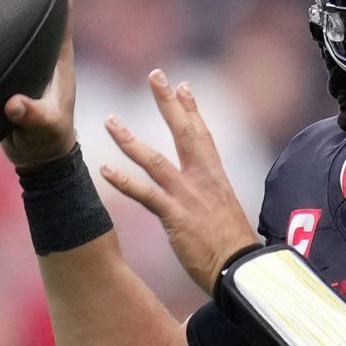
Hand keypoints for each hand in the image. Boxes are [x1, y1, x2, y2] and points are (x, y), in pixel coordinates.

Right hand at [0, 0, 78, 167]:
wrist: (39, 158)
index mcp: (58, 61)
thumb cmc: (48, 141)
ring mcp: (26, 63)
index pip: (62, 15)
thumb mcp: (43, 129)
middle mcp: (43, 56)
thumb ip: (31, 117)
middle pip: (34, 11)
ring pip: (11, 25)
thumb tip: (15, 104)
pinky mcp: (8, 75)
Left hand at [100, 70, 258, 291]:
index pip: (202, 134)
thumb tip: (204, 198)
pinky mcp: (175, 217)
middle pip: (183, 132)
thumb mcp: (225, 213)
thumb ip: (211, 198)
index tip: (182, 86)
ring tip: (110, 120)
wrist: (240, 269)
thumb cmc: (234, 248)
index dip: (191, 109)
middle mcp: (202, 180)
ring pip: (155, 160)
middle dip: (168, 103)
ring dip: (130, 139)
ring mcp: (188, 196)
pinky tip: (105, 169)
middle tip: (155, 75)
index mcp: (216, 177)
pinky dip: (124, 181)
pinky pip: (145, 194)